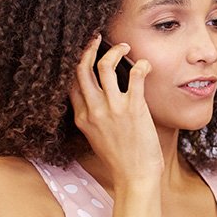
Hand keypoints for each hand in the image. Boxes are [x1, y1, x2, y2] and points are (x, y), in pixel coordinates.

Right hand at [69, 35, 162, 183]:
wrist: (135, 178)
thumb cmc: (121, 161)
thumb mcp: (97, 139)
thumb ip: (94, 119)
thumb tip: (98, 103)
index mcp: (82, 118)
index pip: (71, 83)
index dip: (76, 63)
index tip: (84, 53)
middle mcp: (93, 110)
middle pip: (81, 69)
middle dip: (88, 48)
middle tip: (96, 38)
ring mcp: (112, 108)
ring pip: (104, 66)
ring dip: (114, 51)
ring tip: (125, 46)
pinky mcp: (134, 108)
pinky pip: (135, 77)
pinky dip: (140, 65)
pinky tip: (145, 64)